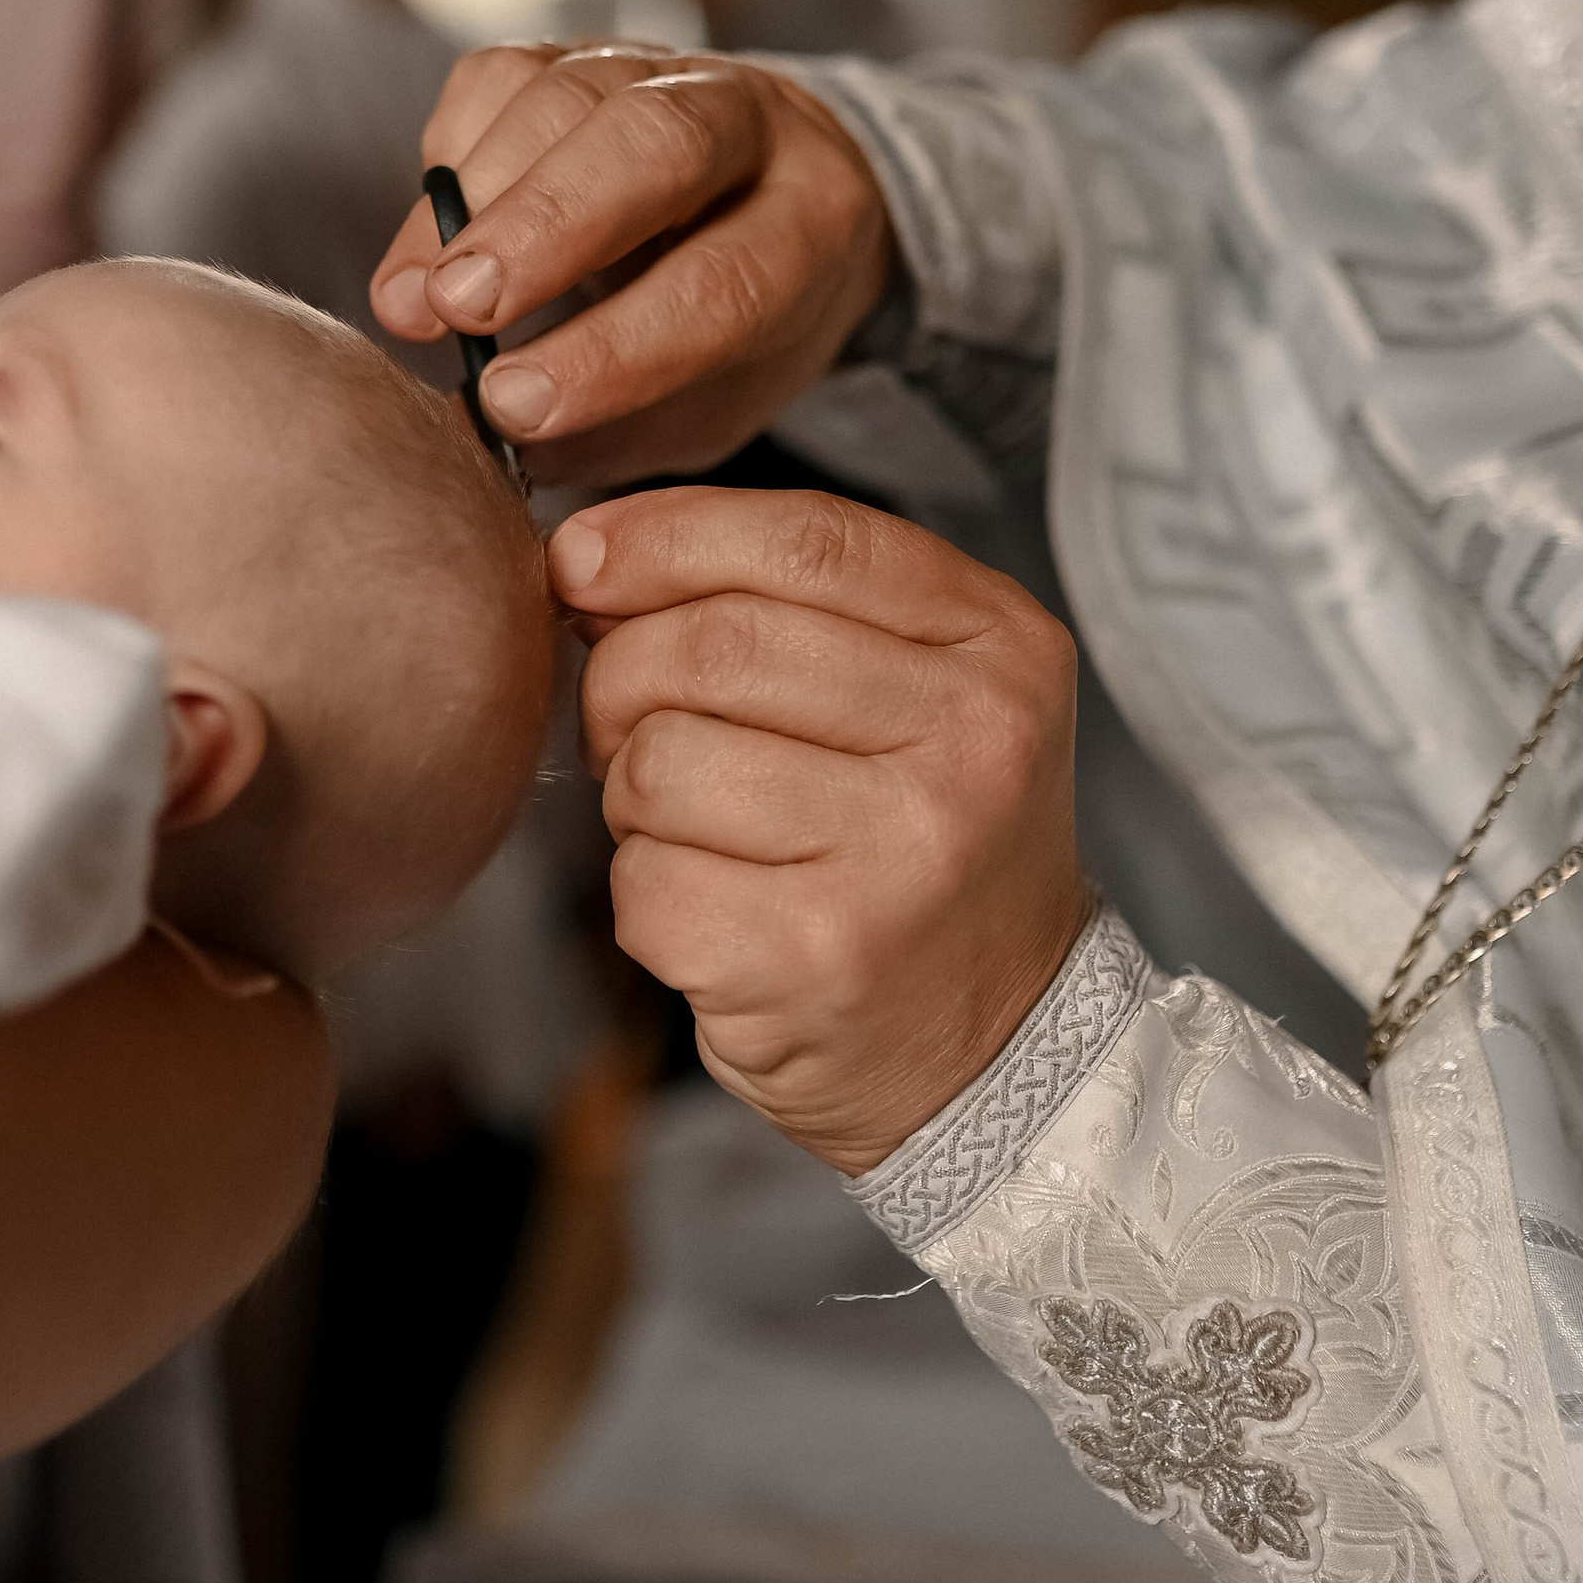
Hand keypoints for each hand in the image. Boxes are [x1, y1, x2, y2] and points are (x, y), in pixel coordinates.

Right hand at [368, 45, 893, 482]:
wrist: (770, 194)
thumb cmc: (736, 328)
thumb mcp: (716, 402)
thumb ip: (622, 424)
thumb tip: (501, 430)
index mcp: (815, 222)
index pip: (722, 282)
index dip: (615, 347)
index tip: (514, 405)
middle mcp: (750, 123)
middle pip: (654, 146)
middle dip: (544, 228)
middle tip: (460, 309)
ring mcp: (660, 71)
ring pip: (565, 100)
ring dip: (471, 202)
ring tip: (415, 299)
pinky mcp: (578, 50)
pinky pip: (501, 76)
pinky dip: (451, 156)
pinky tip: (433, 238)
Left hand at [563, 489, 1090, 1176]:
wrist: (995, 1048)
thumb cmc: (918, 846)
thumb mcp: (917, 689)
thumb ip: (785, 601)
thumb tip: (585, 558)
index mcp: (1002, 649)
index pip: (806, 539)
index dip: (664, 533)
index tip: (581, 556)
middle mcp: (972, 747)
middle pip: (712, 643)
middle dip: (622, 676)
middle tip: (625, 725)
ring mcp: (899, 859)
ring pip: (659, 760)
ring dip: (633, 797)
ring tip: (698, 831)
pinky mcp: (815, 959)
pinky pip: (642, 880)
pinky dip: (644, 895)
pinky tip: (716, 913)